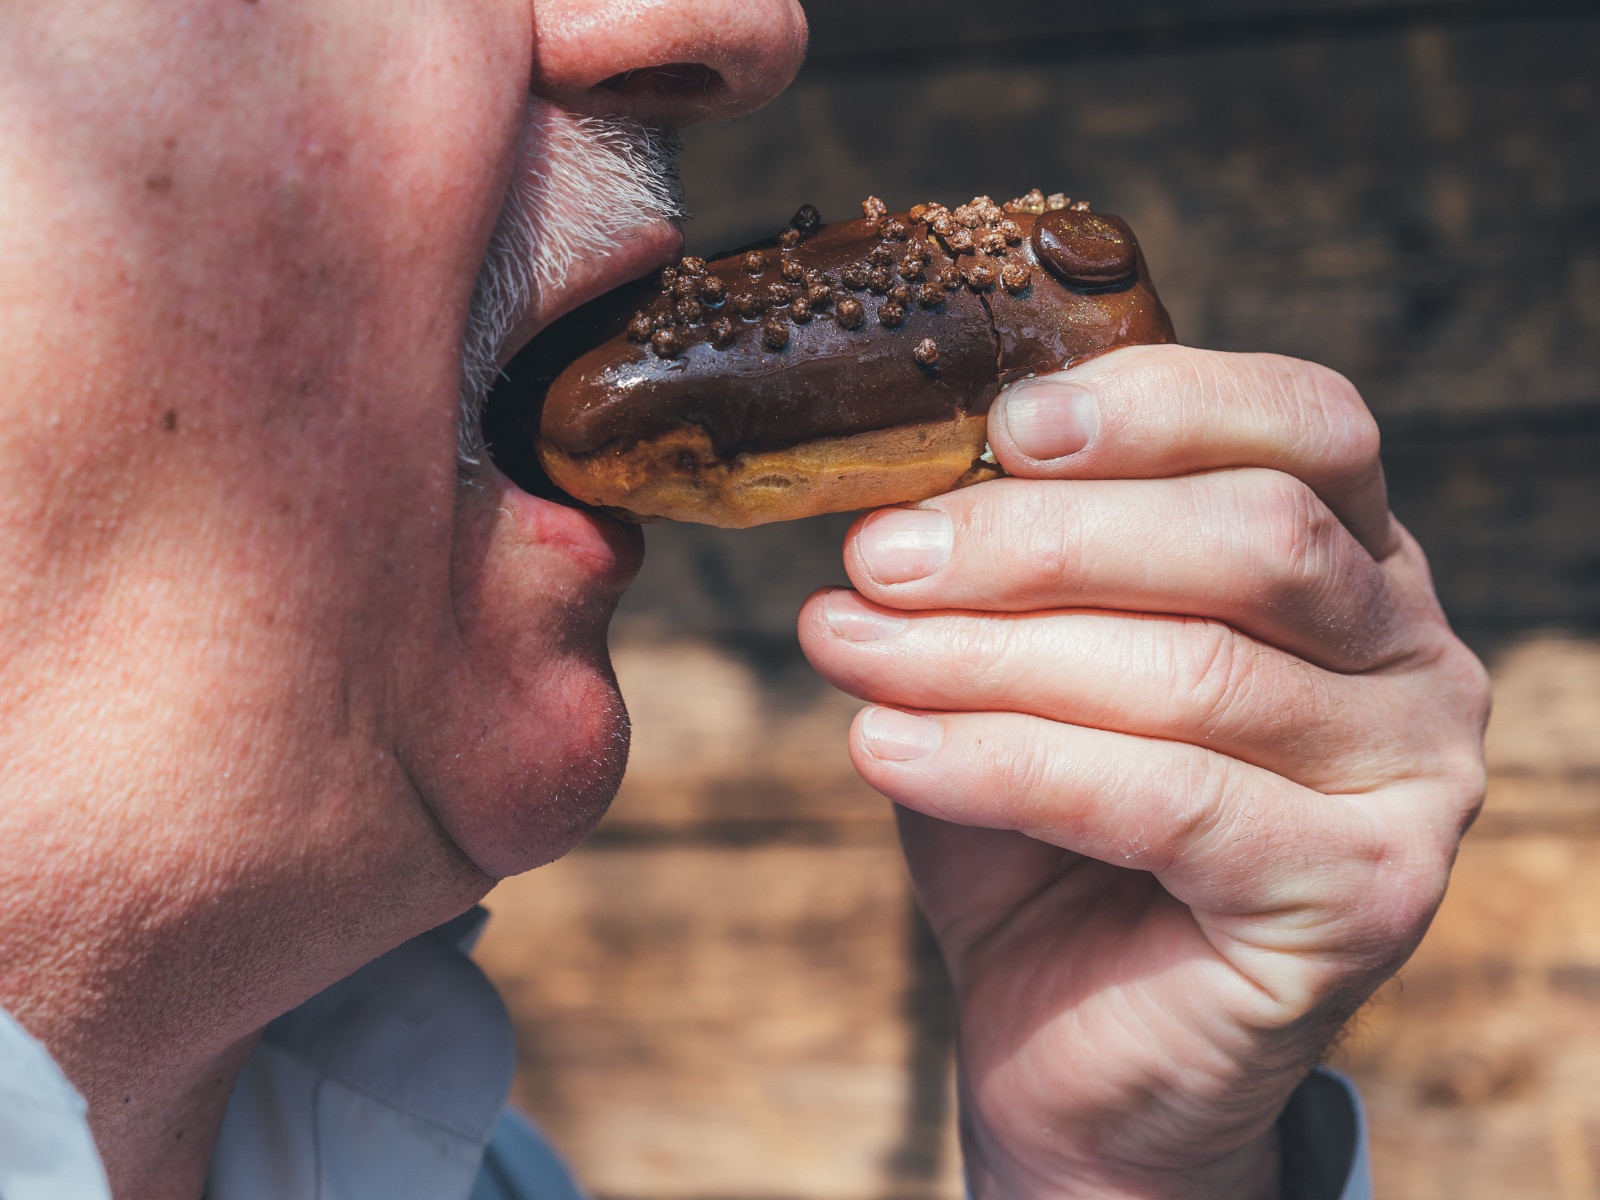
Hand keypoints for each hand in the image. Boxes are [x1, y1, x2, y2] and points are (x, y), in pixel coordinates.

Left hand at [798, 346, 1489, 1198]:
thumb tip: (888, 499)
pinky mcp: (1369, 894)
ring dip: (989, 652)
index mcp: (1351, 560)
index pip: (1302, 423)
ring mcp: (1412, 778)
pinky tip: (883, 748)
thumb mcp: (1016, 668)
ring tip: (847, 646)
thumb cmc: (1045, 832)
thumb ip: (992, 576)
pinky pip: (1167, 798)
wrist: (1076, 1047)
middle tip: (875, 557)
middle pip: (1251, 537)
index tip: (997, 427)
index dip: (1155, 405)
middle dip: (1037, 539)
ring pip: (1195, 670)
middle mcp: (1412, 654)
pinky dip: (1004, 763)